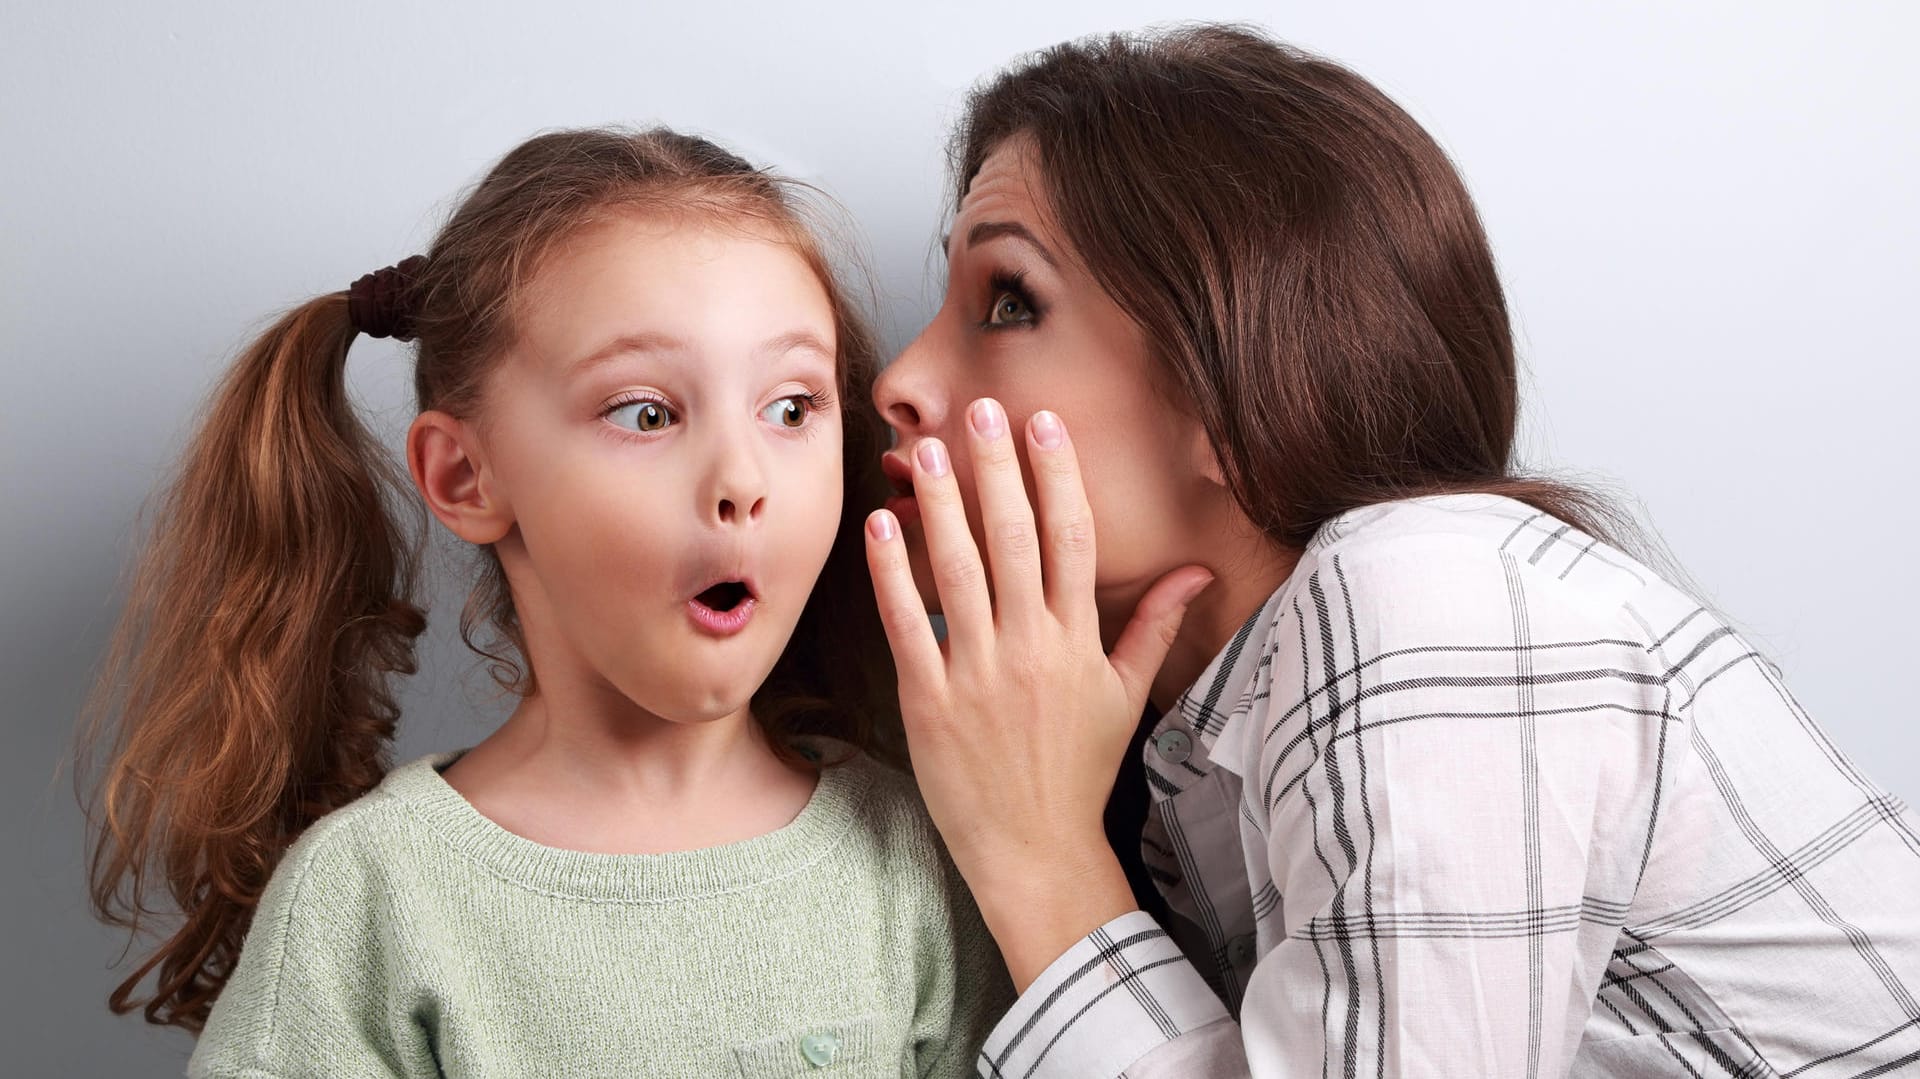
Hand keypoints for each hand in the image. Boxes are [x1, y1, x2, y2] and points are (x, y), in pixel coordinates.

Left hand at [864, 398, 1212, 988]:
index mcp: (1078, 640)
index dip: (1056, 475)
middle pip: (1013, 538)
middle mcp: (1030, 647)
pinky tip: (880, 526)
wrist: (1036, 849)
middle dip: (995, 468)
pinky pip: (908, 624)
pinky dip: (892, 574)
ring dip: (939, 505)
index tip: (1041, 424)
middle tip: (977, 409)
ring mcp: (977, 672)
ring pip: (958, 570)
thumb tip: (1197, 571)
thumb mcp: (1126, 695)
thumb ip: (1152, 625)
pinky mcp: (929, 700)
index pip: (1070, 538)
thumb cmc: (1079, 770)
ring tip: (922, 450)